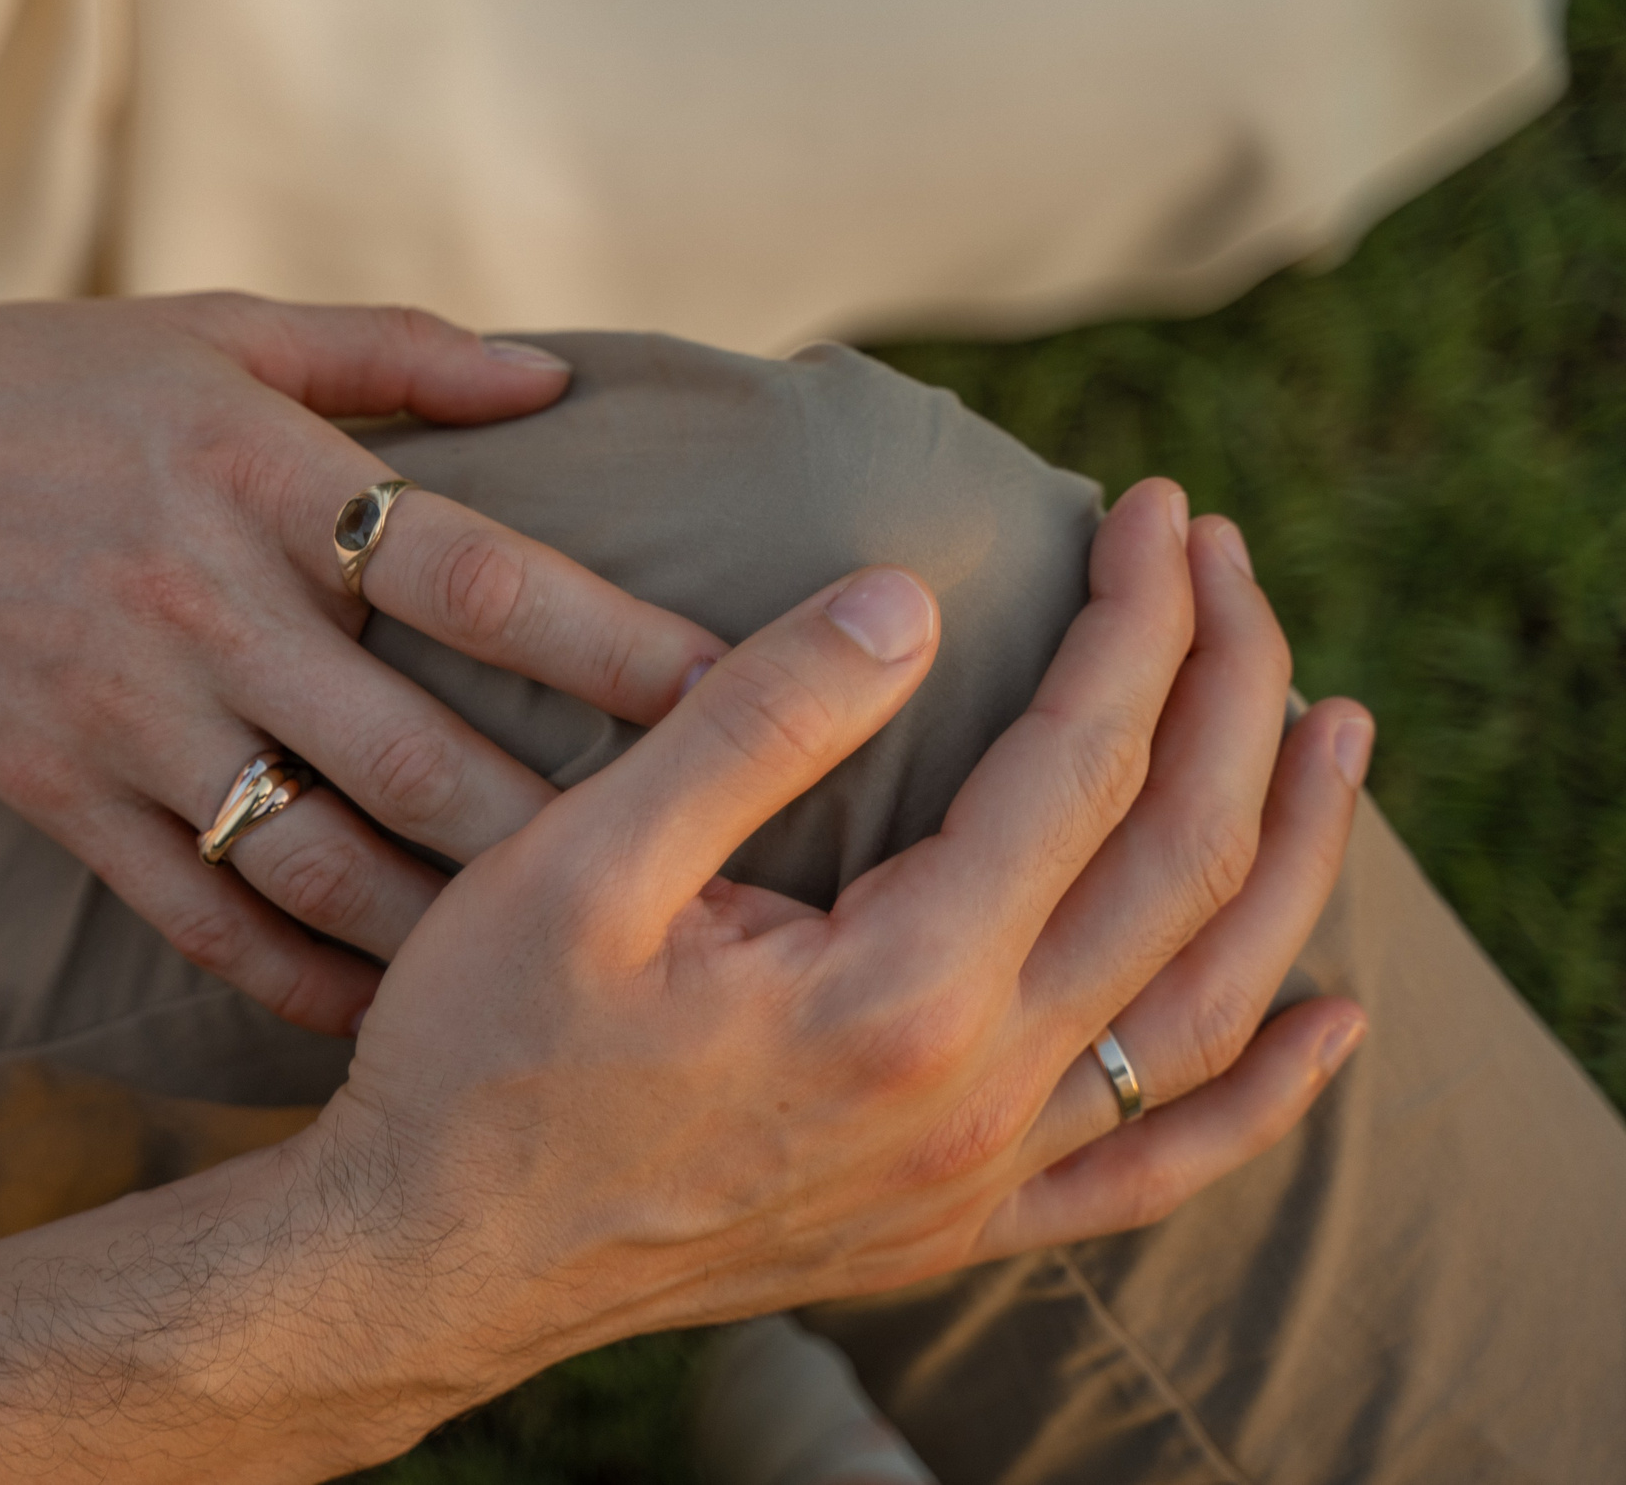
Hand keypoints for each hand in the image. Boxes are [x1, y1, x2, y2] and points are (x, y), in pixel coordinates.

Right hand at [0, 294, 725, 1033]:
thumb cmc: (40, 382)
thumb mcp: (212, 328)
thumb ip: (390, 352)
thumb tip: (556, 378)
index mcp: (263, 472)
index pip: (481, 573)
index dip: (621, 646)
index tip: (749, 701)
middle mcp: (205, 604)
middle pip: (422, 752)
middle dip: (574, 838)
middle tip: (703, 902)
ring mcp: (127, 716)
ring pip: (320, 863)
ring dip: (454, 935)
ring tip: (573, 983)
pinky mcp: (60, 796)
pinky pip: (199, 918)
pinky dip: (300, 982)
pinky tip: (394, 1016)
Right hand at [316, 479, 1371, 1354]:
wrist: (432, 1260)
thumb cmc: (485, 1051)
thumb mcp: (584, 862)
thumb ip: (759, 723)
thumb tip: (911, 600)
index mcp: (898, 990)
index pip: (1082, 763)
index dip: (1138, 620)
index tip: (1153, 508)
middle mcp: (976, 1093)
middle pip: (1178, 860)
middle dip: (1230, 689)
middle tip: (1232, 561)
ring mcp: (978, 1175)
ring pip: (1205, 1000)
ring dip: (1292, 853)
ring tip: (1336, 728)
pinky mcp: (953, 1228)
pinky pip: (1155, 1166)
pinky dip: (1259, 1094)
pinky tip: (1329, 1025)